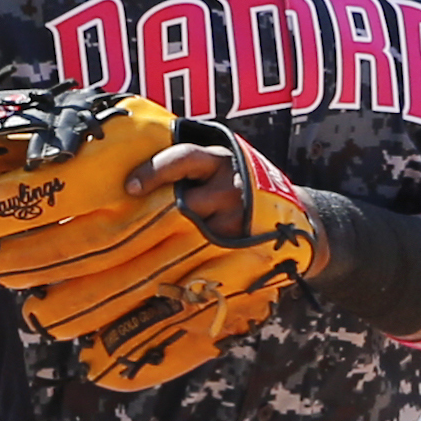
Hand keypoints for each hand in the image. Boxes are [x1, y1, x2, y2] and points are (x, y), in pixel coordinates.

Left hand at [139, 136, 326, 270]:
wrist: (291, 214)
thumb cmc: (233, 182)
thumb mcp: (216, 163)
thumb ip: (185, 164)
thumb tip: (130, 164)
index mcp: (218, 159)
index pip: (183, 158)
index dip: (154, 170)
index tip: (130, 186)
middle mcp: (229, 187)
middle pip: (184, 204)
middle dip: (160, 215)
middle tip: (137, 227)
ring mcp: (235, 219)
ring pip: (189, 232)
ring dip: (171, 239)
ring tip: (157, 246)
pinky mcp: (239, 245)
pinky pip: (202, 254)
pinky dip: (186, 258)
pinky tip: (174, 262)